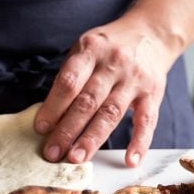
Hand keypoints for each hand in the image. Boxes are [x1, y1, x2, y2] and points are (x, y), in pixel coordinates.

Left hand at [33, 13, 172, 168]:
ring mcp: (134, 79)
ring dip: (93, 138)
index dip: (54, 106)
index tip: (41, 128)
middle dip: (68, 129)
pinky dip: (139, 142)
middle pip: (88, 100)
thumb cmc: (110, 46)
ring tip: (77, 158)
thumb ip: (71, 76)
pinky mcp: (153, 93)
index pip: (69, 81)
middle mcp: (113, 63)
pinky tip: (130, 160)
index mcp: (91, 49)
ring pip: (111, 112)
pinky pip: (147, 120)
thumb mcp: (86, 48)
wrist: (150, 33)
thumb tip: (50, 114)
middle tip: (53, 151)